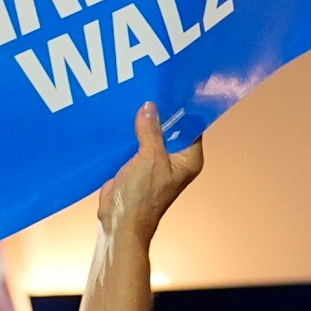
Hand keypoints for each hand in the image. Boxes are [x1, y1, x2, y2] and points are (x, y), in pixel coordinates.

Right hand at [97, 102, 203, 241]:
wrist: (119, 221)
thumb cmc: (142, 197)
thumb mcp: (150, 158)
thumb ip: (151, 131)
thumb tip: (150, 108)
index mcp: (188, 159)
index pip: (191, 126)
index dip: (182, 108)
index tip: (170, 89)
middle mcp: (175, 160)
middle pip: (170, 128)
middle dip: (160, 113)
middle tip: (149, 90)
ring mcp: (156, 162)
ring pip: (152, 134)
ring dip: (143, 123)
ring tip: (134, 100)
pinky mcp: (138, 164)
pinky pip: (136, 142)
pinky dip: (130, 133)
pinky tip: (122, 119)